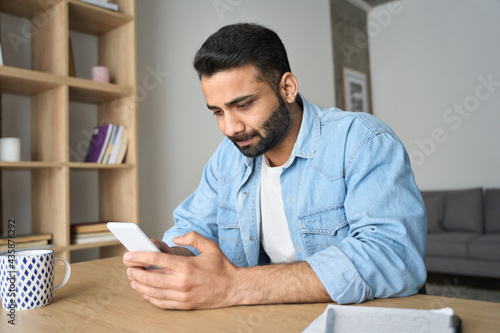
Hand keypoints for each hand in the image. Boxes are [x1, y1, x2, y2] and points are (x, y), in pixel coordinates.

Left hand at [123, 231, 238, 309]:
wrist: (234, 287)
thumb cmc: (222, 266)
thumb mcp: (209, 245)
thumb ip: (192, 237)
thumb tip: (175, 238)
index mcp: (186, 265)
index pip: (156, 259)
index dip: (139, 256)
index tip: (129, 255)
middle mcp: (182, 281)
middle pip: (150, 277)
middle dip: (135, 271)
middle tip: (128, 267)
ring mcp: (182, 295)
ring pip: (153, 292)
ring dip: (139, 285)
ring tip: (133, 279)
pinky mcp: (184, 305)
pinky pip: (162, 303)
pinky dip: (150, 298)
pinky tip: (145, 292)